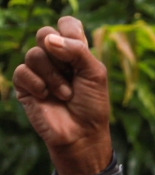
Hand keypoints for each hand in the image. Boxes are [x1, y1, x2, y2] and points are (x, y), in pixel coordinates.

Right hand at [12, 17, 112, 174]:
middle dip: (59, 54)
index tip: (79, 49)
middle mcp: (55, 58)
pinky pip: (23, 71)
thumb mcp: (95, 74)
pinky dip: (38, 84)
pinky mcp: (25, 84)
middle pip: (45, 33)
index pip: (66, 25)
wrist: (82, 134)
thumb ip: (78, 50)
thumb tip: (49, 39)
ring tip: (65, 94)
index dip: (69, 31)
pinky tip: (47, 97)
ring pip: (35, 54)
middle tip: (71, 73)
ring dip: (53, 76)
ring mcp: (38, 70)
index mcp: (75, 52)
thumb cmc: (92, 106)